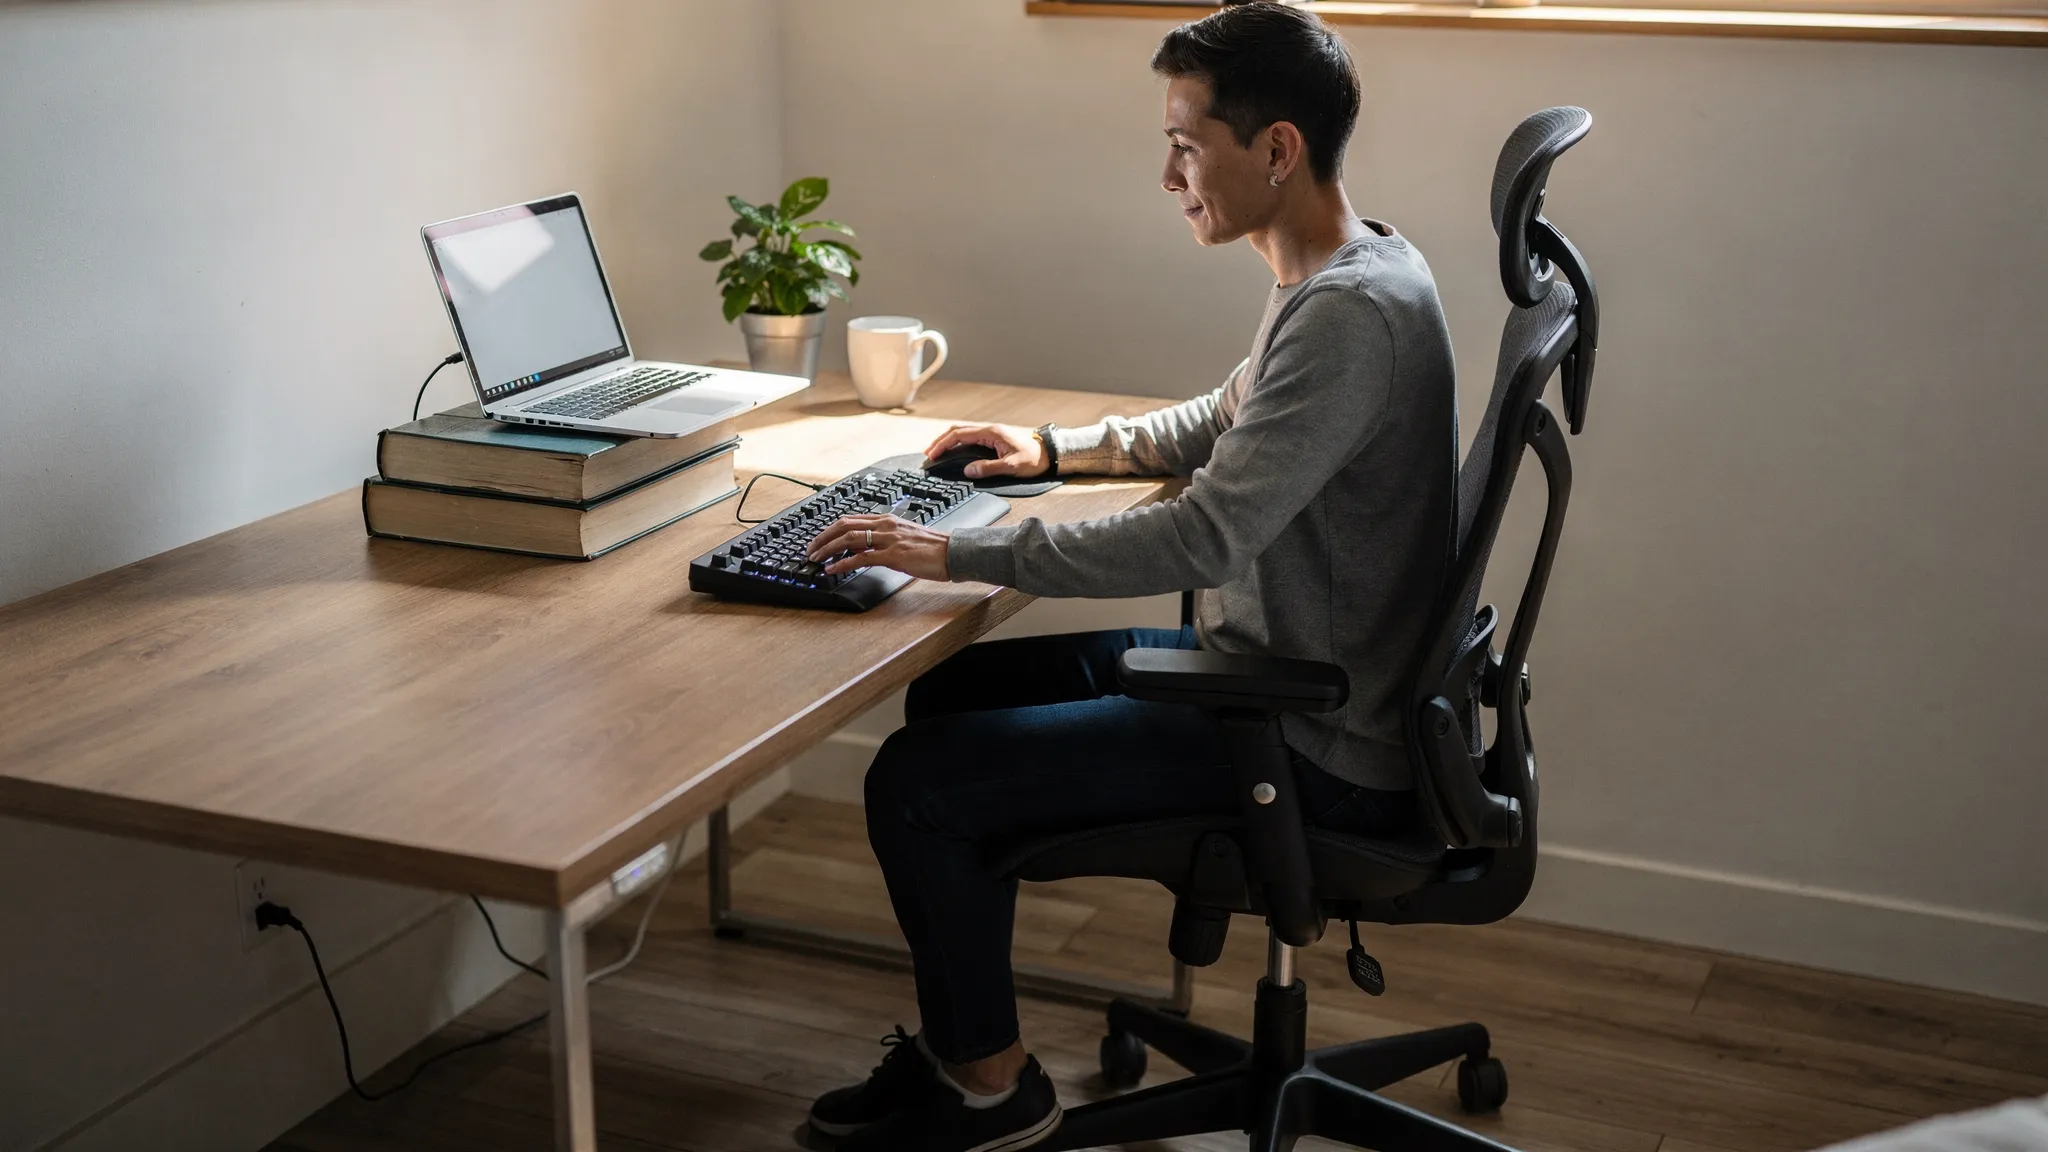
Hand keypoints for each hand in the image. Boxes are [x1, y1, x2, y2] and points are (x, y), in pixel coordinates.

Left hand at [807, 514, 951, 580]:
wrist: (953, 553)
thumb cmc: (933, 548)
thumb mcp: (904, 538)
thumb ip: (883, 541)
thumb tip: (862, 550)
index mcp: (887, 519)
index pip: (851, 519)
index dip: (830, 529)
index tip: (819, 540)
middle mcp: (885, 525)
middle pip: (844, 525)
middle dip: (822, 537)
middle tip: (810, 550)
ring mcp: (888, 539)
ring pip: (848, 539)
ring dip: (827, 549)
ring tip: (816, 559)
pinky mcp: (893, 555)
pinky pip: (861, 558)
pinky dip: (842, 564)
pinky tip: (833, 570)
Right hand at [923, 422, 1048, 479]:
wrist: (1047, 454)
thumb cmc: (1033, 459)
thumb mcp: (1011, 466)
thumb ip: (988, 468)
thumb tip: (968, 471)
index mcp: (990, 433)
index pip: (959, 434)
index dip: (943, 444)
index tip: (933, 455)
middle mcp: (988, 430)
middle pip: (957, 430)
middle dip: (940, 441)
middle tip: (928, 454)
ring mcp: (990, 434)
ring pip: (962, 433)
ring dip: (947, 441)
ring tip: (936, 452)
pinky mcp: (992, 439)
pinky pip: (969, 438)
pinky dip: (957, 443)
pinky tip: (952, 452)